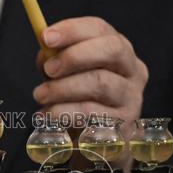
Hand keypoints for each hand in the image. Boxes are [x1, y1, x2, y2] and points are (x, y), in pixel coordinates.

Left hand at [33, 17, 147, 172]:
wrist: (96, 144)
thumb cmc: (80, 101)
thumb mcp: (66, 76)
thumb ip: (55, 61)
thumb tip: (45, 54)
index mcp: (118, 50)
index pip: (100, 29)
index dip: (73, 30)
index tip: (46, 37)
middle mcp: (133, 70)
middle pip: (111, 50)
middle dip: (74, 56)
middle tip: (48, 70)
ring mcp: (132, 97)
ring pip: (100, 83)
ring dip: (63, 88)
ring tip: (40, 96)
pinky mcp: (125, 124)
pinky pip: (93, 114)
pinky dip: (65, 113)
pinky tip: (47, 117)